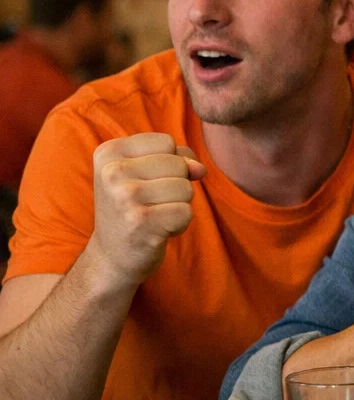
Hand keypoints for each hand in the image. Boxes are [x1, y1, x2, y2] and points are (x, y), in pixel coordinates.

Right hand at [86, 134, 206, 287]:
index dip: (170, 163)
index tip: (145, 182)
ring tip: (153, 216)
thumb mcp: (144, 173)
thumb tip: (199, 168)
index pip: (167, 142)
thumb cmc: (133, 208)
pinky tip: (157, 230)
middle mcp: (111, 172)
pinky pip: (186, 212)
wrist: (112, 257)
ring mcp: (124, 197)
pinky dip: (179, 224)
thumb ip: (176, 158)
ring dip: (178, 205)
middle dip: (175, 185)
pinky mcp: (140, 222)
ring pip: (185, 188)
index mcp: (108, 153)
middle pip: (178, 164)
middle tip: (149, 203)